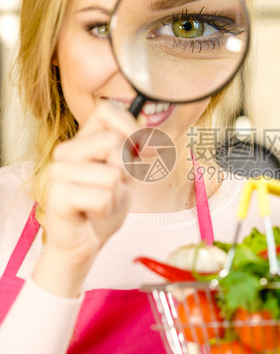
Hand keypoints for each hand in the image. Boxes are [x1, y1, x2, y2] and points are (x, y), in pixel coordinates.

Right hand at [33, 101, 141, 296]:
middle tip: (112, 188)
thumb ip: (132, 150)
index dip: (130, 127)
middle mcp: (66, 152)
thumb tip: (148, 126)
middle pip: (114, 142)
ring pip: (112, 174)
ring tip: (101, 204)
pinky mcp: (57, 195)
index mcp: (82, 141)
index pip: (106, 110)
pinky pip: (103, 197)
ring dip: (117, 196)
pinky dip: (106, 210)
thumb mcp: (125, 174)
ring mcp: (58, 172)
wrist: (84, 243)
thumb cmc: (103, 207)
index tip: (139, 151)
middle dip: (126, 171)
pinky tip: (92, 214)